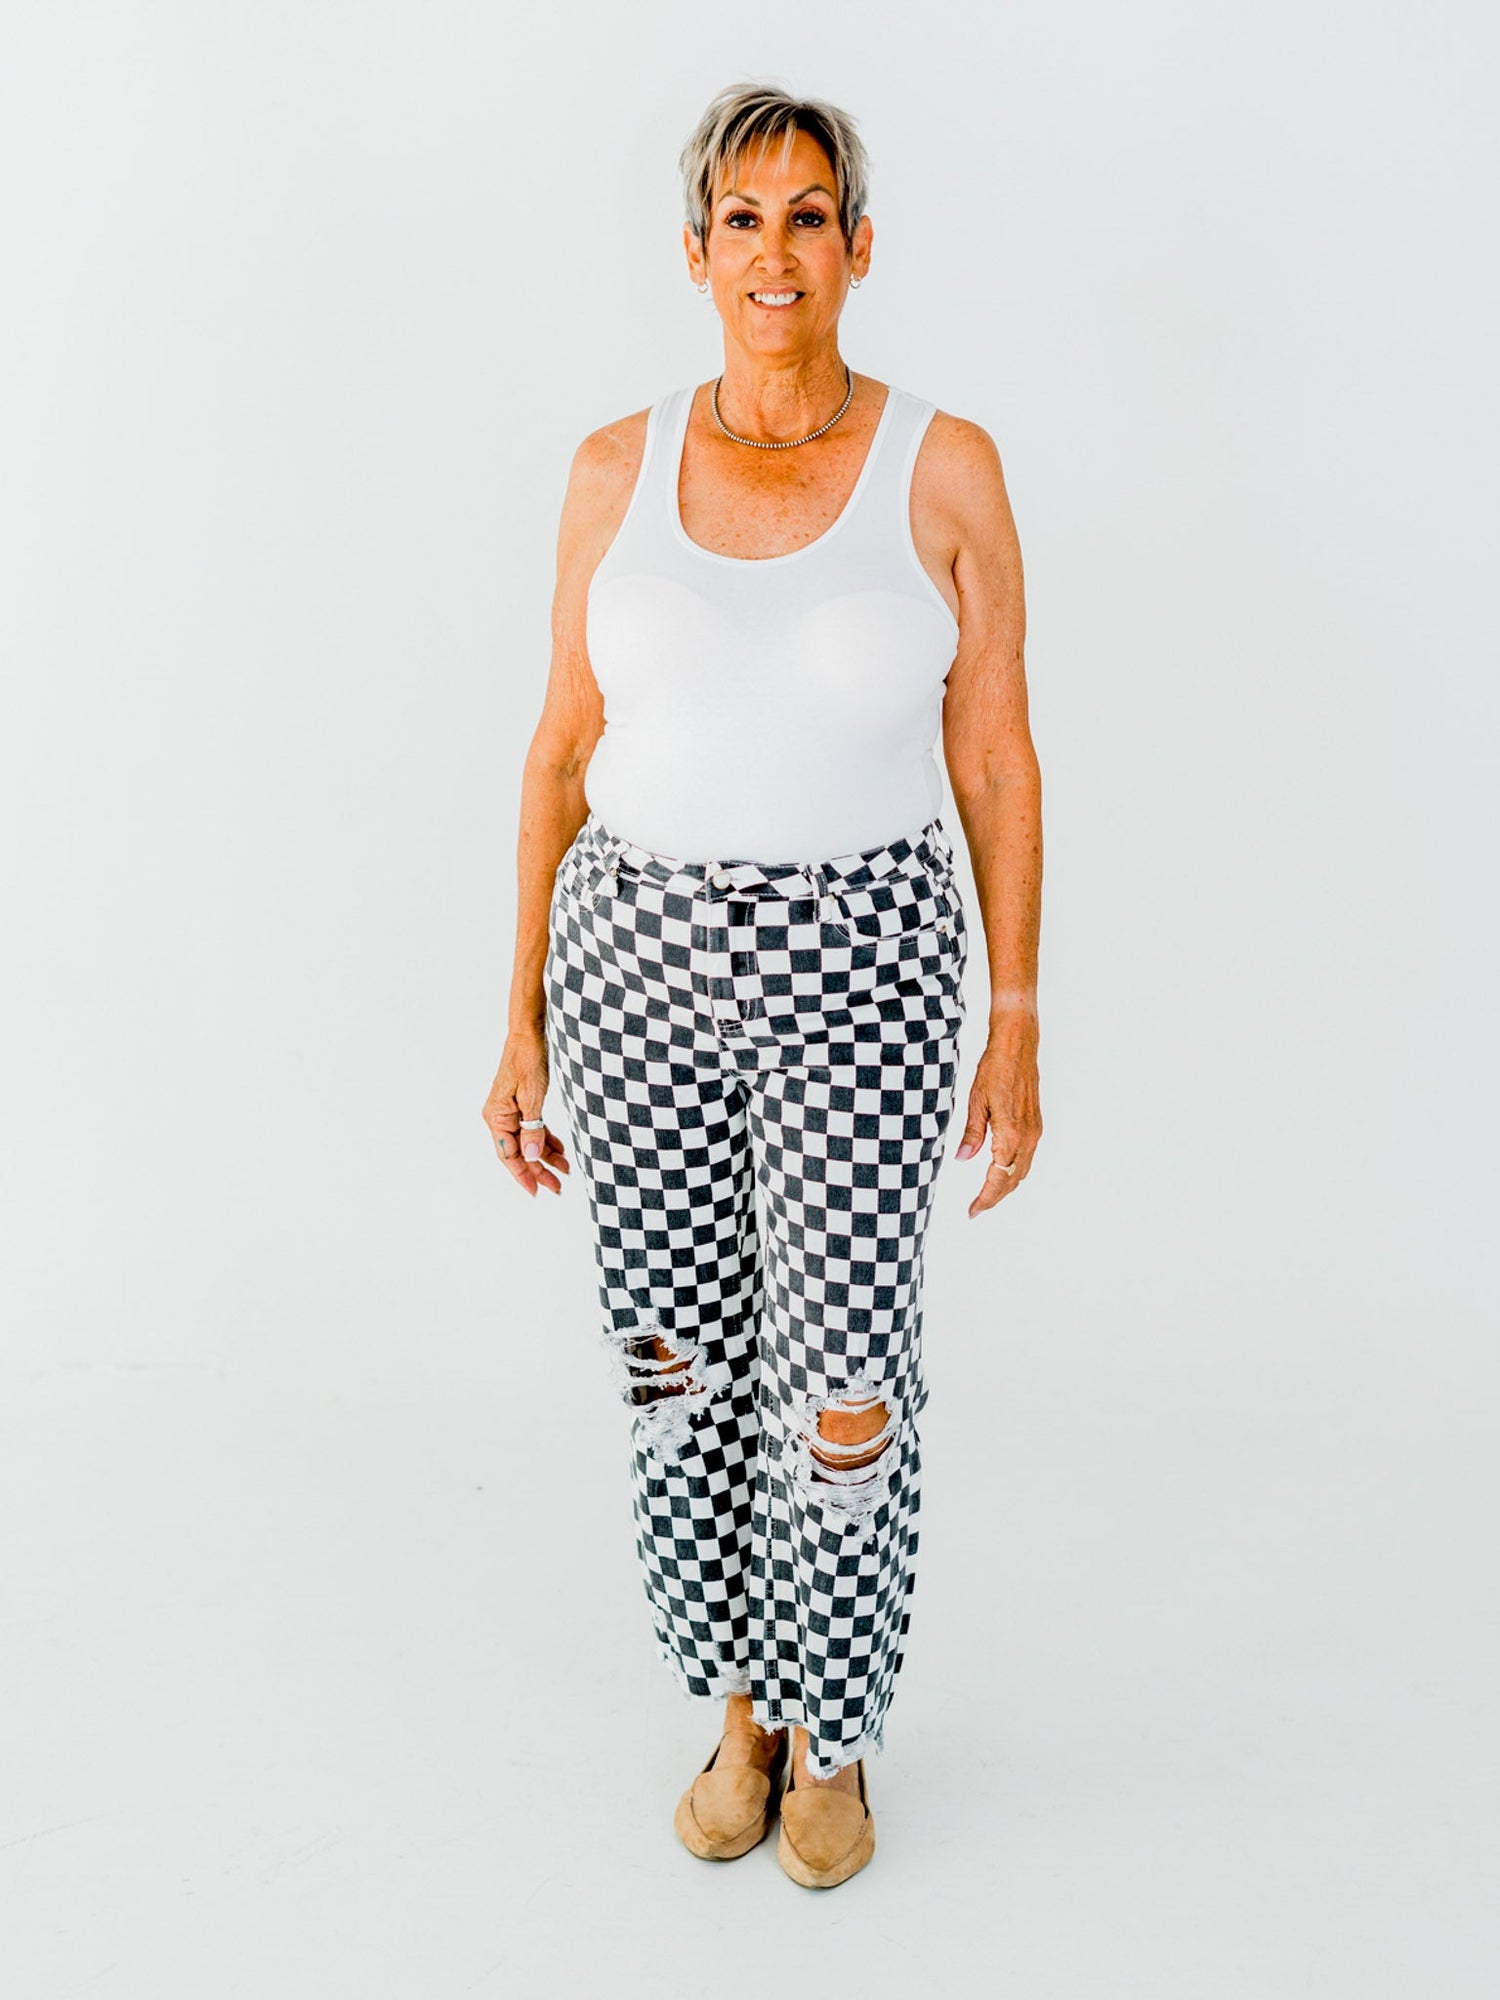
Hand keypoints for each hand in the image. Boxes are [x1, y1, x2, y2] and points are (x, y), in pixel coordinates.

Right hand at [480, 1026, 570, 1197]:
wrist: (529, 1035)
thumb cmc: (527, 1060)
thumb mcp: (533, 1097)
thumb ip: (533, 1129)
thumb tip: (533, 1156)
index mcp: (496, 1117)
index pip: (509, 1154)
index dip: (523, 1174)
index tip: (536, 1190)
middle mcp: (500, 1117)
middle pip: (519, 1152)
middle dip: (539, 1169)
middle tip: (557, 1186)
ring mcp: (510, 1112)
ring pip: (528, 1142)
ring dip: (546, 1156)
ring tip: (565, 1169)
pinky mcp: (522, 1105)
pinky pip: (533, 1129)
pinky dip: (547, 1139)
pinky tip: (560, 1150)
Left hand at [953, 1018, 1041, 1217]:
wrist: (1017, 1048)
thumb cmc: (994, 1069)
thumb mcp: (976, 1102)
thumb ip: (971, 1134)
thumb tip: (962, 1159)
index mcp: (1010, 1134)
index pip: (998, 1178)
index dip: (985, 1198)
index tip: (972, 1211)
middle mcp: (1027, 1137)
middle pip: (1012, 1180)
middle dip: (994, 1198)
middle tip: (975, 1209)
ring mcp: (1034, 1132)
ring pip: (1021, 1171)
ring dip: (1005, 1186)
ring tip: (985, 1196)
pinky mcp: (1036, 1126)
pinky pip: (1026, 1158)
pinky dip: (1013, 1172)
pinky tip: (999, 1172)